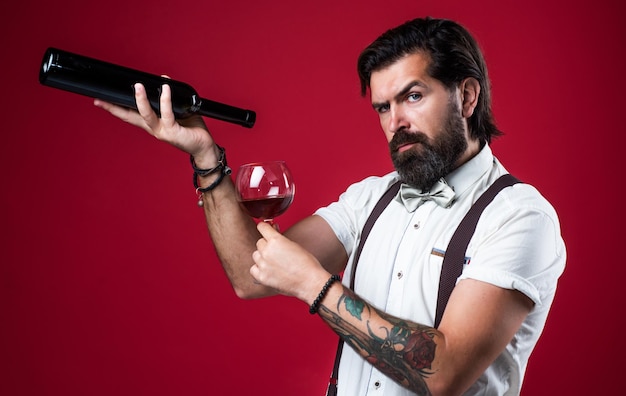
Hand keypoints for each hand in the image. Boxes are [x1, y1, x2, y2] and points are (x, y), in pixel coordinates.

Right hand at [94, 82, 216, 163]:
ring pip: (146, 115)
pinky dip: (166, 100)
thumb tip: (162, 80)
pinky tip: (165, 89)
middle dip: (115, 108)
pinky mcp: (173, 132)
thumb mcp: (178, 110)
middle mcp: (154, 129)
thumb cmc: (191, 129)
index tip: (99, 100)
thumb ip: (169, 98)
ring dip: (141, 100)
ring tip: (137, 86)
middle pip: (129, 117)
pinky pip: (167, 113)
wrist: (204, 147)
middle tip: (102, 97)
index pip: (129, 114)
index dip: (114, 108)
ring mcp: (162, 131)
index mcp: (152, 124)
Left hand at [251, 222, 329, 303]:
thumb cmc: (306, 263)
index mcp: (276, 240)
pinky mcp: (262, 277)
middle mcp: (267, 251)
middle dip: (266, 245)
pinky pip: (253, 269)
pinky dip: (259, 269)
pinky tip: (268, 270)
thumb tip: (272, 230)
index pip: (262, 227)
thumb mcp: (294, 244)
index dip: (265, 228)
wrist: (310, 282)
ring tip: (274, 262)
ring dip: (262, 257)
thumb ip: (280, 238)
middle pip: (259, 243)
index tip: (266, 230)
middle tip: (276, 251)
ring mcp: (263, 264)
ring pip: (256, 255)